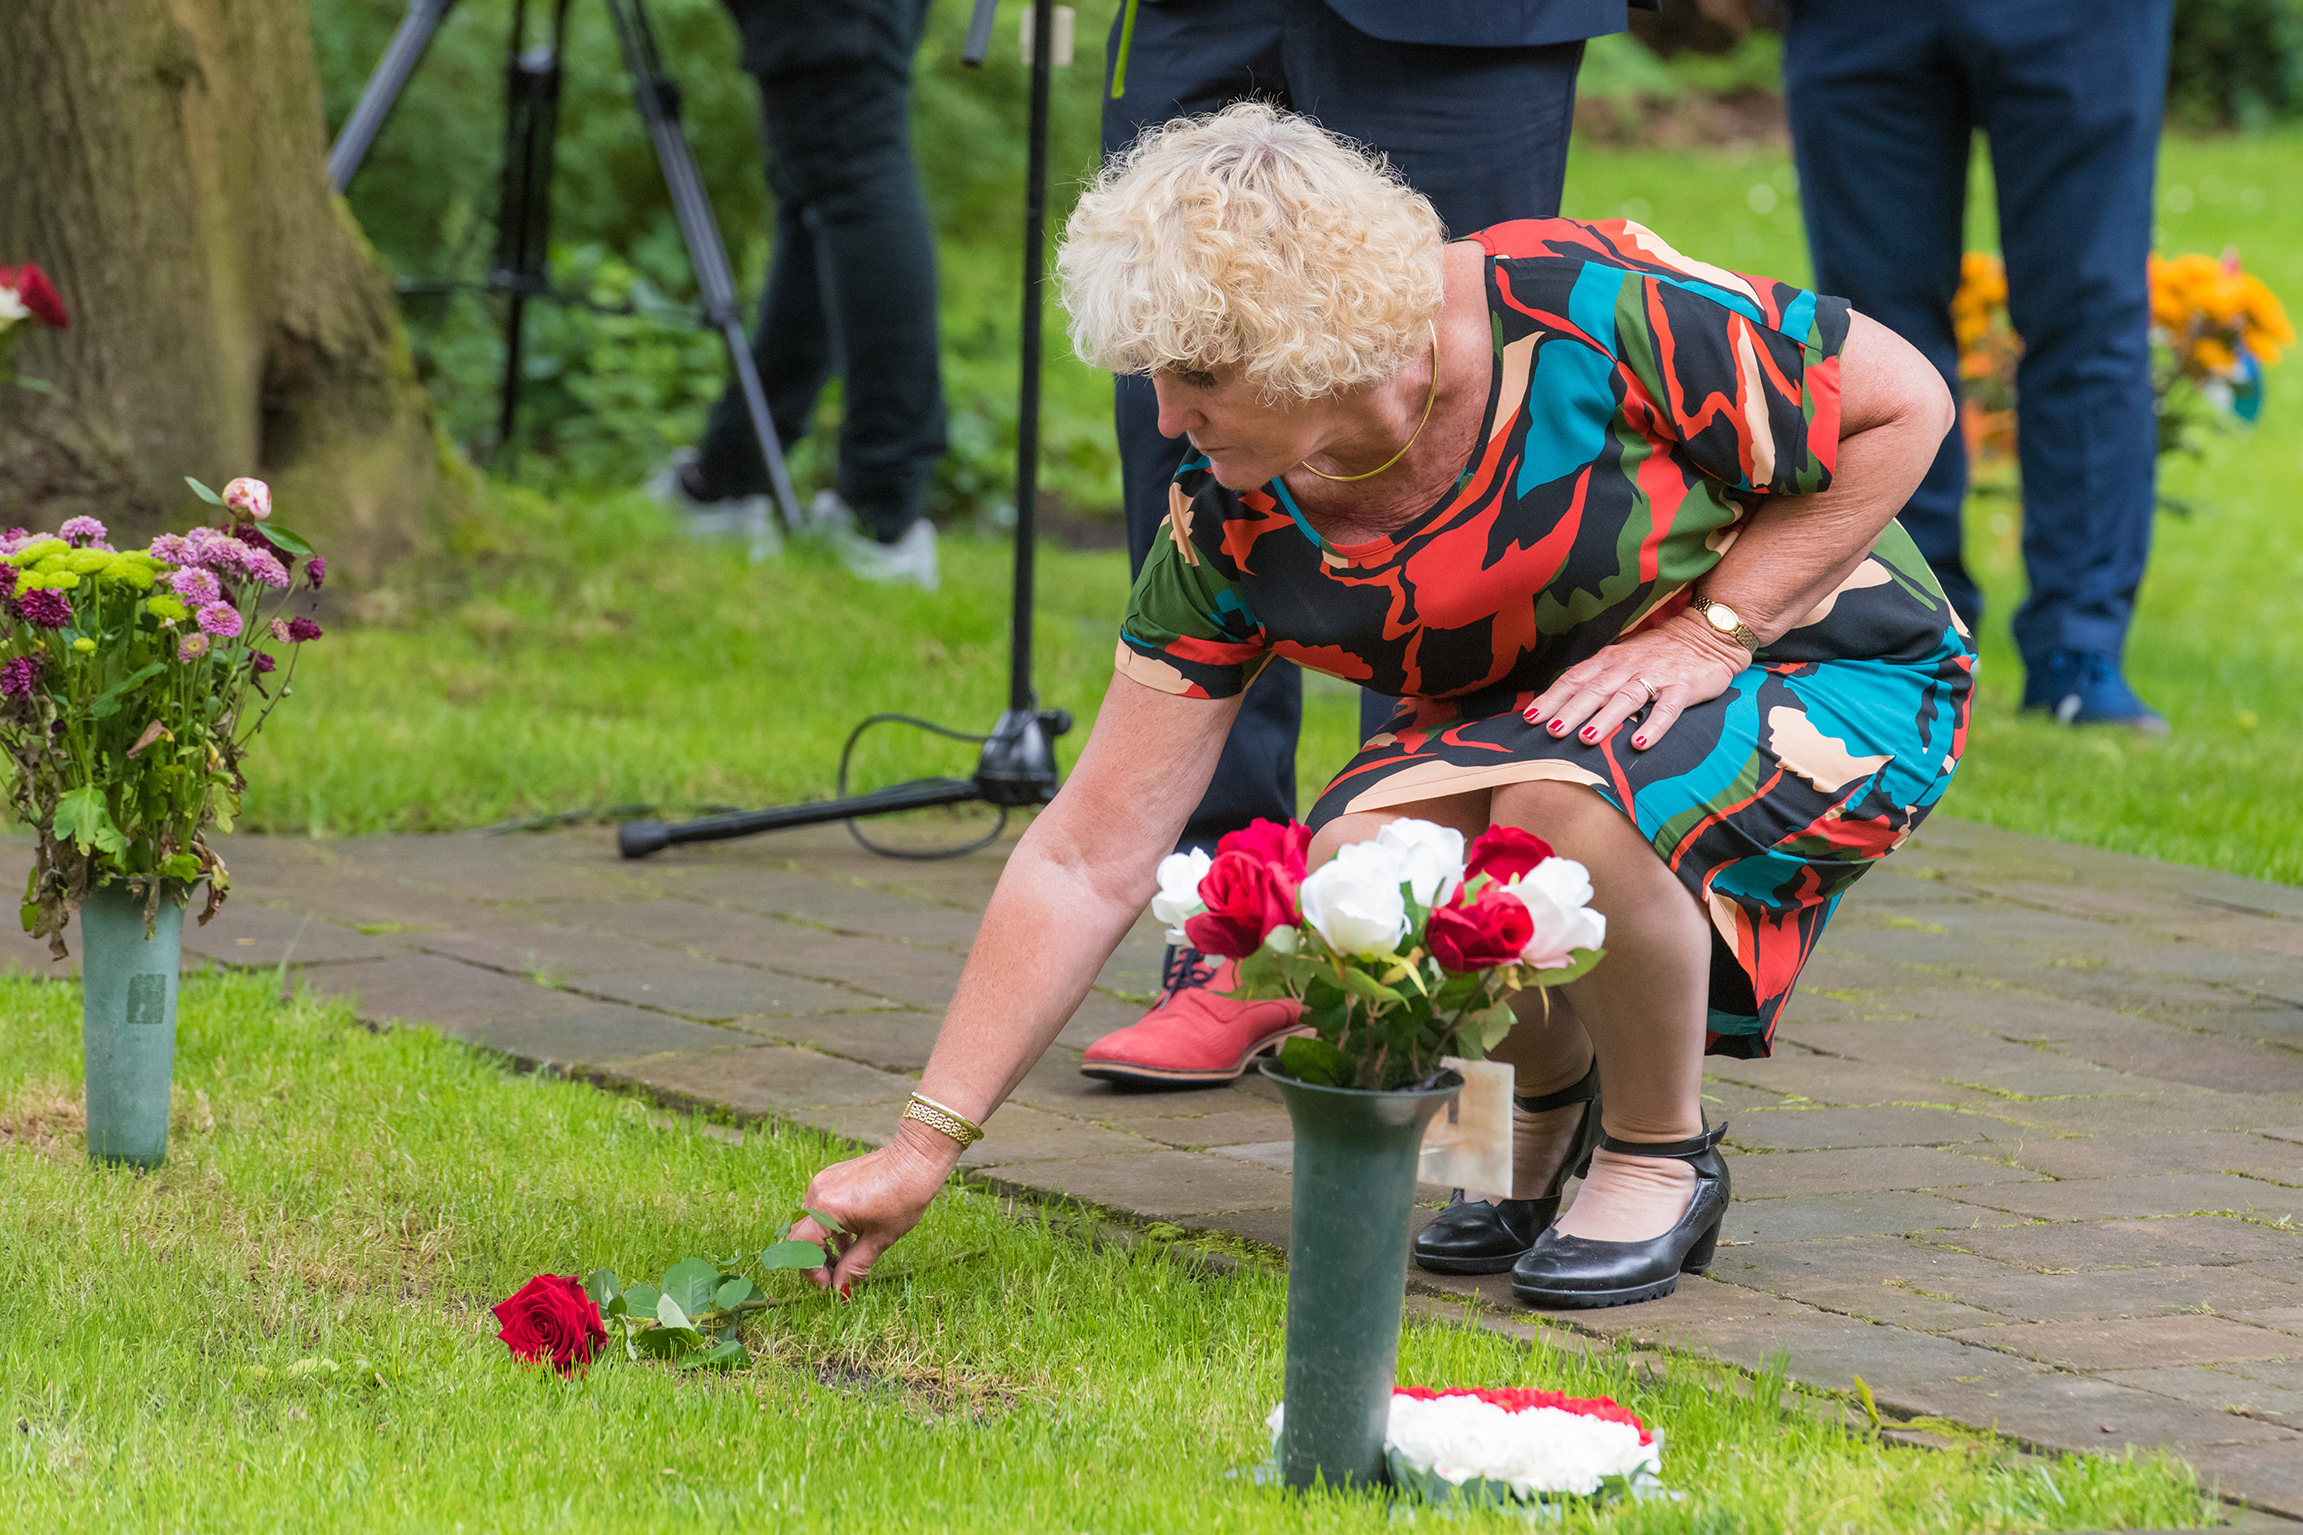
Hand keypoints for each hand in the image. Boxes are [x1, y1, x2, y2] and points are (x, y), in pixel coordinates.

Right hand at [789, 1120, 959, 1294]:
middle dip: (814, 1261)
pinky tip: (849, 1241)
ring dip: (822, 1246)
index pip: (801, 1247)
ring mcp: (823, 1183)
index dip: (811, 1271)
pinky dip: (829, 1229)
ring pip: (810, 1224)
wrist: (916, 1159)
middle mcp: (818, 1192)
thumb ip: (855, 1267)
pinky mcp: (831, 1178)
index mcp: (826, 1208)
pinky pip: (820, 1210)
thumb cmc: (903, 1197)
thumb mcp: (880, 1239)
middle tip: (833, 1277)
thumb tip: (840, 1291)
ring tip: (844, 1262)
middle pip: (800, 1236)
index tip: (828, 1285)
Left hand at [1523, 614, 1749, 751]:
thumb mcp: (1622, 660)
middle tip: (1551, 730)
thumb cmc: (1657, 654)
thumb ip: (1596, 680)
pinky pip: (1667, 709)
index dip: (1552, 698)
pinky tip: (1641, 743)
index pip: (1574, 679)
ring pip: (1627, 697)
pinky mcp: (1684, 687)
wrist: (1707, 635)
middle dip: (1571, 710)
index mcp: (1609, 660)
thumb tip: (1560, 706)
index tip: (1530, 718)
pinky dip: (1654, 725)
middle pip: (1595, 689)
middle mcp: (1628, 666)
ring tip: (1587, 738)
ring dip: (1606, 718)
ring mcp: (1656, 676)